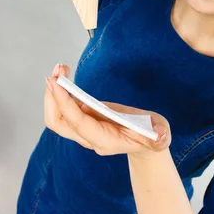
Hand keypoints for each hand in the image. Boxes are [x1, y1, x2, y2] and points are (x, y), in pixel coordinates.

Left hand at [44, 64, 170, 158]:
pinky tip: (64, 76)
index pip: (79, 124)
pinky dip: (60, 92)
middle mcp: (89, 138)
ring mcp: (84, 130)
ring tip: (60, 69)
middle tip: (56, 71)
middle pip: (58, 123)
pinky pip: (64, 109)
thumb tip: (160, 134)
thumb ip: (160, 137)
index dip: (65, 104)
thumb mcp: (161, 135)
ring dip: (53, 92)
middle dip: (53, 97)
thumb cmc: (153, 136)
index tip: (57, 83)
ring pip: (57, 116)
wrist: (146, 144)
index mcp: (105, 140)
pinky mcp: (84, 121)